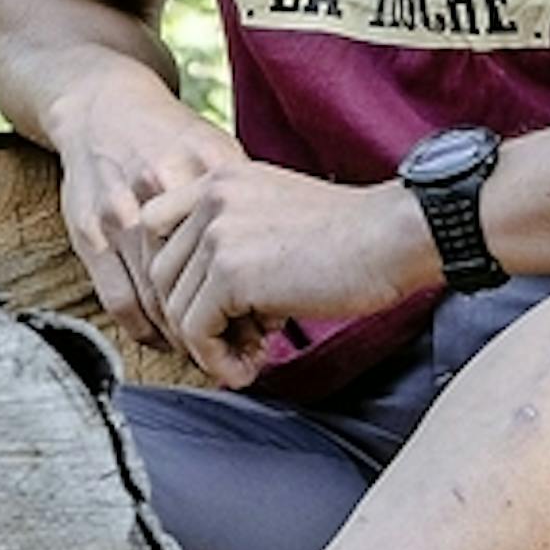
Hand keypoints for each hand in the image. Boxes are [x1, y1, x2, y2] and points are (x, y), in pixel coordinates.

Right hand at [46, 81, 250, 352]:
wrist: (106, 107)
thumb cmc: (172, 140)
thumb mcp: (219, 154)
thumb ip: (246, 203)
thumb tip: (284, 268)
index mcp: (208, 169)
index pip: (240, 258)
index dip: (257, 306)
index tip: (268, 332)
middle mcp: (162, 189)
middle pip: (199, 285)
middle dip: (223, 331)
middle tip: (240, 352)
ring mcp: (121, 214)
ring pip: (159, 302)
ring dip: (186, 338)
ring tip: (206, 352)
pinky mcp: (88, 233)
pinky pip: (120, 302)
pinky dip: (146, 332)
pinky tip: (164, 339)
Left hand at [135, 160, 426, 387]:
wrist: (394, 236)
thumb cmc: (353, 236)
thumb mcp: (278, 212)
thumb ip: (235, 235)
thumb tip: (207, 299)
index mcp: (219, 178)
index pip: (155, 226)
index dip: (175, 273)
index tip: (210, 305)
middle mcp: (209, 198)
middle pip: (161, 274)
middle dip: (192, 317)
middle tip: (238, 342)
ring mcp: (216, 234)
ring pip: (175, 307)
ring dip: (206, 344)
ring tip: (249, 359)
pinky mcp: (230, 273)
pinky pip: (196, 331)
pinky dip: (216, 360)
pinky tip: (248, 370)